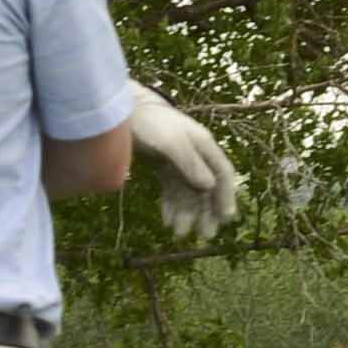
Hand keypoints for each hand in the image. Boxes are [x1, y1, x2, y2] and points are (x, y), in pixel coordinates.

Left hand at [124, 85, 241, 245]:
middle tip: (203, 236)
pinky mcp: (163, 164)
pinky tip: (166, 220)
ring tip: (178, 233)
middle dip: (206, 212)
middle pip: (206, 188)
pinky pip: (172, 189)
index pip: (222, 174)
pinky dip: (171, 205)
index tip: (226, 219)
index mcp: (203, 145)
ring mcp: (179, 160)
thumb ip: (190, 163)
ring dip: (186, 213)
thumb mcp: (171, 142)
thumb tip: (209, 185)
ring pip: (188, 192)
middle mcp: (195, 154)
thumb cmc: (150, 123)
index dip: (226, 196)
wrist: (122, 111)